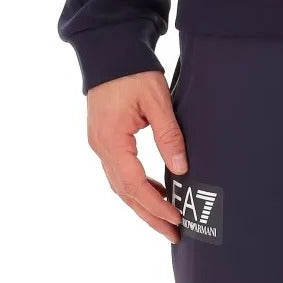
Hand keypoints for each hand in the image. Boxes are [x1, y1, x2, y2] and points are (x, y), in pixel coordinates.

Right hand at [87, 70, 187, 241]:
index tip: (176, 217)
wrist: (111, 49)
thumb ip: (168, 134)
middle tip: (173, 233)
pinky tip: (154, 191)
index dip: (155, 204)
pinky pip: (120, 172)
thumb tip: (181, 168)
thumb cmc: (134, 71)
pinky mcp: (105, 139)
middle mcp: (102, 148)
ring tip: (166, 220)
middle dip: (149, 215)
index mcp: (111, 141)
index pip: (134, 184)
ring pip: (121, 185)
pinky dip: (137, 186)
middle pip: (125, 192)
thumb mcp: (156, 100)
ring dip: (142, 204)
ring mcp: (101, 145)